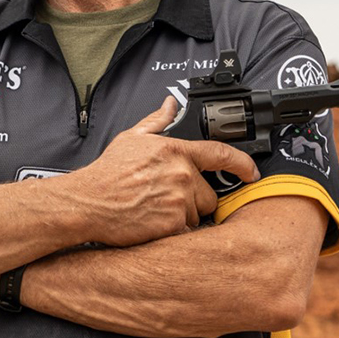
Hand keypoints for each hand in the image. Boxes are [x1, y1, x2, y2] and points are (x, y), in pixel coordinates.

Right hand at [73, 96, 259, 247]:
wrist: (87, 202)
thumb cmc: (107, 173)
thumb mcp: (132, 138)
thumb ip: (158, 121)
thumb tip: (171, 104)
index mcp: (176, 151)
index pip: (221, 154)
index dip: (242, 164)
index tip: (251, 173)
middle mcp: (182, 174)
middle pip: (210, 194)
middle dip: (195, 200)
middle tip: (168, 200)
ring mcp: (179, 199)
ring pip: (199, 215)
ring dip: (185, 217)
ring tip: (157, 211)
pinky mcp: (172, 224)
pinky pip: (187, 233)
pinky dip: (175, 233)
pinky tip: (156, 225)